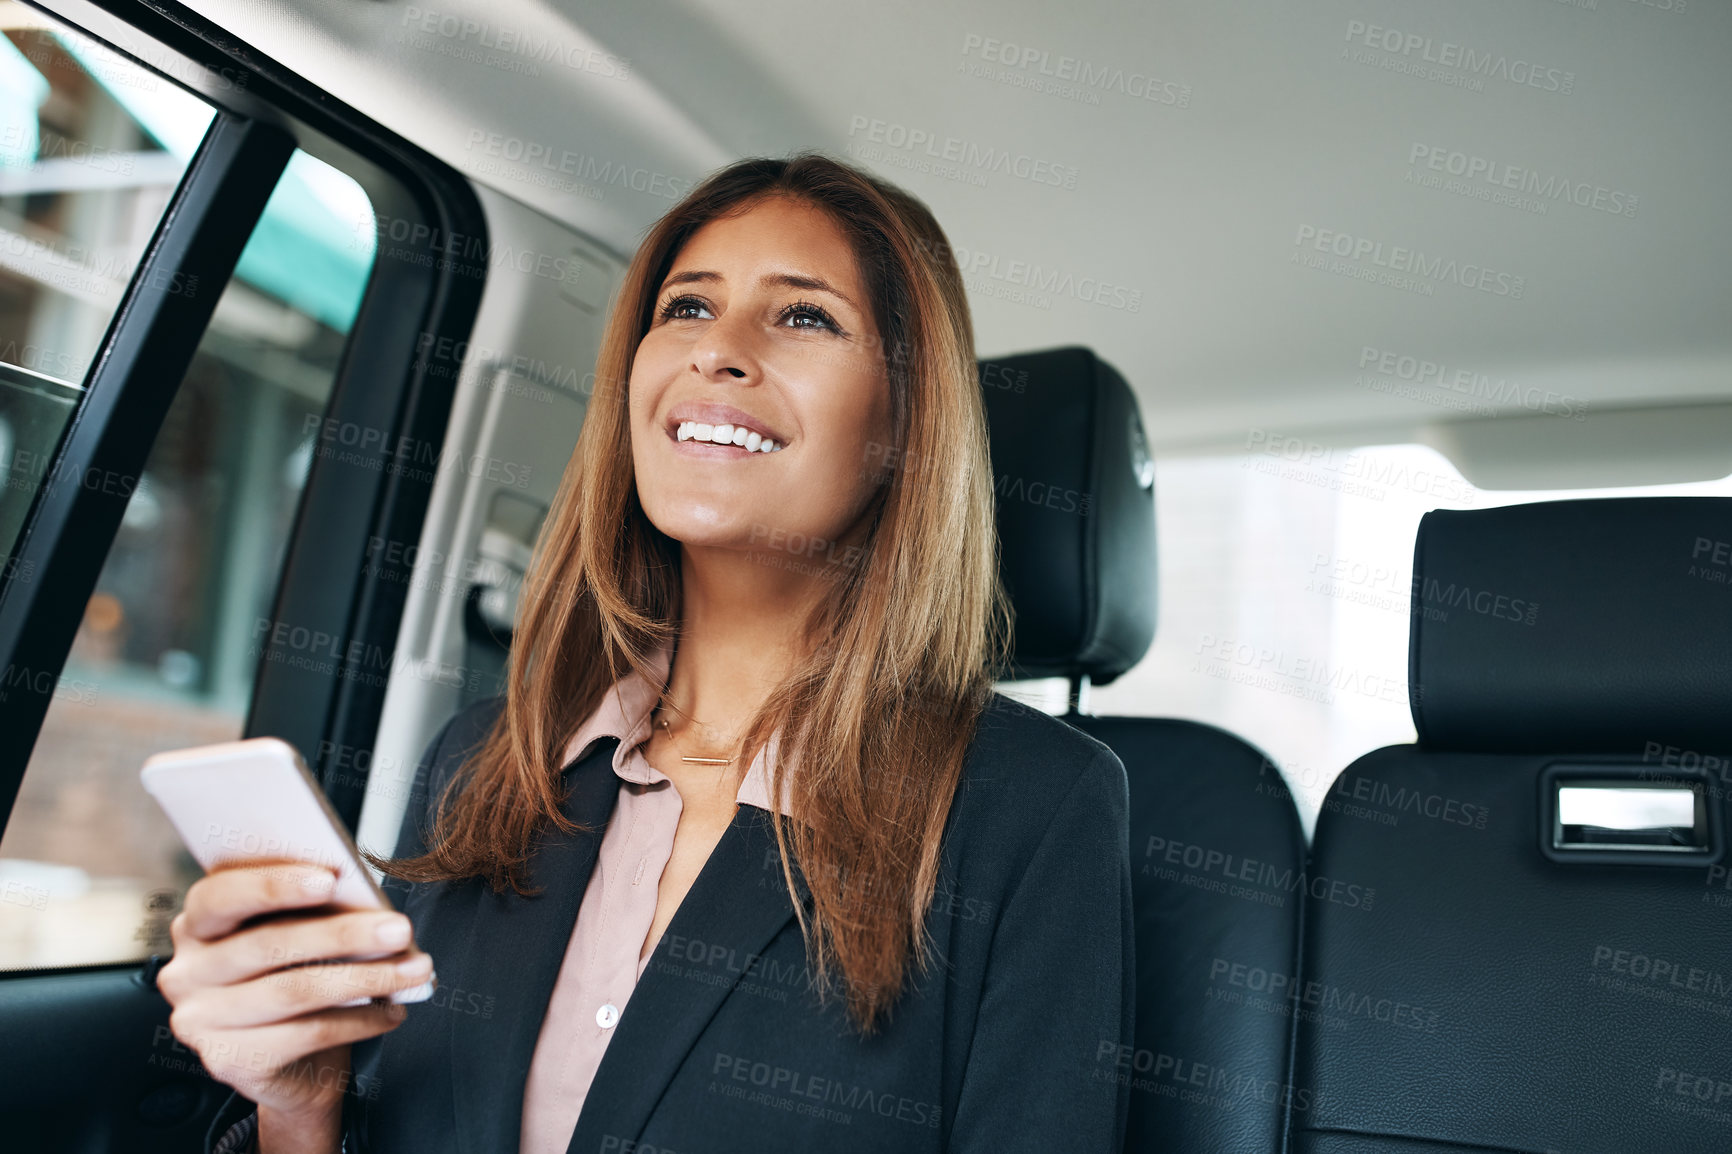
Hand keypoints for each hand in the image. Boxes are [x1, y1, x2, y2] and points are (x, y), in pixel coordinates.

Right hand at [155, 862, 432, 1136]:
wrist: (292, 1065)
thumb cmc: (296, 976)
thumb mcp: (298, 933)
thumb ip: (312, 909)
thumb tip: (364, 898)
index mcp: (197, 925)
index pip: (220, 896)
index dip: (273, 885)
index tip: (329, 878)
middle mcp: (187, 972)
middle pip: (268, 945)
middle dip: (343, 933)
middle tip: (399, 929)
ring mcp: (200, 1021)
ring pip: (295, 990)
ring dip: (366, 978)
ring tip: (414, 970)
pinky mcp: (229, 1061)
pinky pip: (307, 1034)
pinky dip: (360, 1020)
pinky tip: (392, 1010)